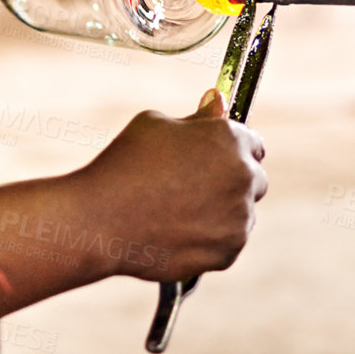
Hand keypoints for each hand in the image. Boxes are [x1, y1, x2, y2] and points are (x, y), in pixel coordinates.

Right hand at [0, 89, 266, 319]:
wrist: (101, 220)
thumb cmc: (123, 164)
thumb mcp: (155, 124)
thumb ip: (196, 117)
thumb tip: (217, 101)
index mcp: (230, 140)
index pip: (253, 143)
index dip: (230, 150)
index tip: (213, 158)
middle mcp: (243, 177)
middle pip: (254, 179)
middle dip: (231, 181)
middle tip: (193, 187)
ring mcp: (239, 218)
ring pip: (241, 214)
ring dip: (222, 212)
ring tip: (177, 212)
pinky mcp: (227, 252)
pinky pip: (227, 244)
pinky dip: (209, 241)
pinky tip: (177, 232)